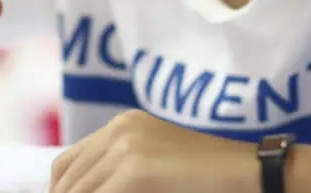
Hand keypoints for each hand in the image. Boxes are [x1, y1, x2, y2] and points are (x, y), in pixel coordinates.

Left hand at [51, 110, 258, 192]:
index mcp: (123, 125)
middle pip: (68, 177)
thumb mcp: (158, 167)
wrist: (250, 171)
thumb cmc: (210, 178)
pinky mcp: (137, 167)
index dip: (60, 191)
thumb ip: (123, 174)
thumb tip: (87, 192)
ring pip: (79, 190)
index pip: (68, 163)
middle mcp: (120, 128)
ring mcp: (127, 144)